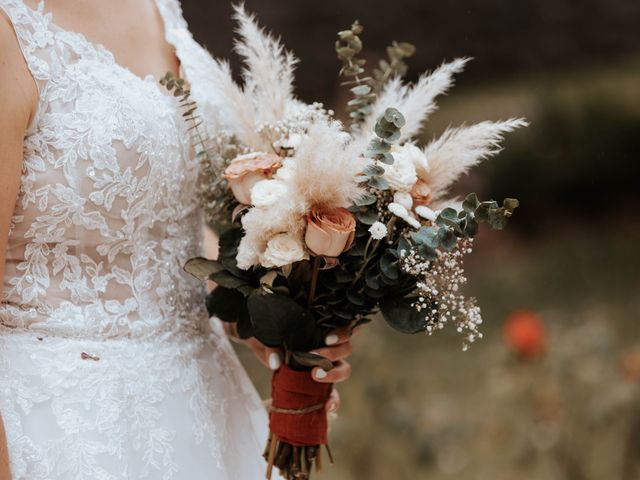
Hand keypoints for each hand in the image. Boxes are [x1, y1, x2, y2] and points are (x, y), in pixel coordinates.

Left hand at [239, 322, 361, 412]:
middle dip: (333, 353)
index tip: (327, 338)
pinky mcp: (321, 385)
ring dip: (334, 373)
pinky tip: (327, 406)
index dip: (342, 333)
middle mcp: (328, 347)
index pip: (343, 327)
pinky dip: (334, 400)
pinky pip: (334, 394)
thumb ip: (272, 346)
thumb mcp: (269, 338)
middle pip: (346, 348)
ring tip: (316, 376)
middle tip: (314, 356)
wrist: (262, 349)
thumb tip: (275, 361)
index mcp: (321, 330)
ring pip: (344, 368)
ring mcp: (326, 366)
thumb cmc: (270, 336)